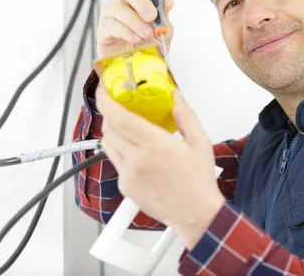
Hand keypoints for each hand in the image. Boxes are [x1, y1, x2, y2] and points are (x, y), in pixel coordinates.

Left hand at [96, 86, 224, 249]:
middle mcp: (137, 160)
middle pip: (109, 128)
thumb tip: (175, 96)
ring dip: (112, 130)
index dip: (106, 100)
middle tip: (117, 103)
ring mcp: (128, 175)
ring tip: (124, 124)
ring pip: (107, 144)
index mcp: (155, 146)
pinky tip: (134, 148)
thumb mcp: (199, 142)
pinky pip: (114, 161)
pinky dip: (119, 149)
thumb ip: (185, 115)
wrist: (195, 214)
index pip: (119, 118)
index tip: (104, 89)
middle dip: (109, 112)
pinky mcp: (125, 186)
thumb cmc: (198, 181)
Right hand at [97, 0, 174, 58]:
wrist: (138, 67)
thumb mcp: (163, 33)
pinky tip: (136, 38)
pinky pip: (112, 25)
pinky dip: (126, 31)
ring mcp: (112, 15)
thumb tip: (168, 1)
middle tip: (152, 16)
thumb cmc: (149, 46)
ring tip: (146, 33)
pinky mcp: (104, 30)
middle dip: (142, 2)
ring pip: (119, 7)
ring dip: (135, 20)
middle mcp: (125, 2)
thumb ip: (165, 18)